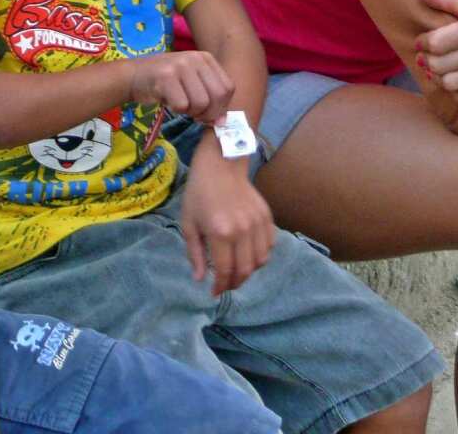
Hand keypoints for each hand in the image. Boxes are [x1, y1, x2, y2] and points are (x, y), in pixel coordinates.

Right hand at [129, 51, 233, 125]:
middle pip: (217, 96)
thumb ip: (209, 98)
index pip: (228, 88)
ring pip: (201, 102)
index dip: (220, 107)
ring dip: (191, 112)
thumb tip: (222, 123)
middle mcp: (195, 58)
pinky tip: (169, 102)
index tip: (207, 113)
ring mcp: (180, 65)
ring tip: (181, 106)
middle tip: (194, 115)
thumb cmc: (165, 83)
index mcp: (206, 58)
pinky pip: (182, 105)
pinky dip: (177, 110)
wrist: (133, 76)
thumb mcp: (192, 83)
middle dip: (208, 113)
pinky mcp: (165, 76)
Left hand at [181, 156, 274, 295]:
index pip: (225, 270)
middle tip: (226, 285)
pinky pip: (269, 245)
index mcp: (220, 233)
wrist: (221, 165)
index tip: (214, 293)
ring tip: (237, 272)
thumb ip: (195, 253)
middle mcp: (242, 230)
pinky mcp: (266, 217)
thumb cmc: (199, 193)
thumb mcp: (188, 223)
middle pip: (245, 270)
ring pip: (261, 260)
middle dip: (235, 283)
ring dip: (249, 272)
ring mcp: (257, 223)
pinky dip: (261, 256)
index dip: (220, 286)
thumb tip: (200, 279)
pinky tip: (249, 255)